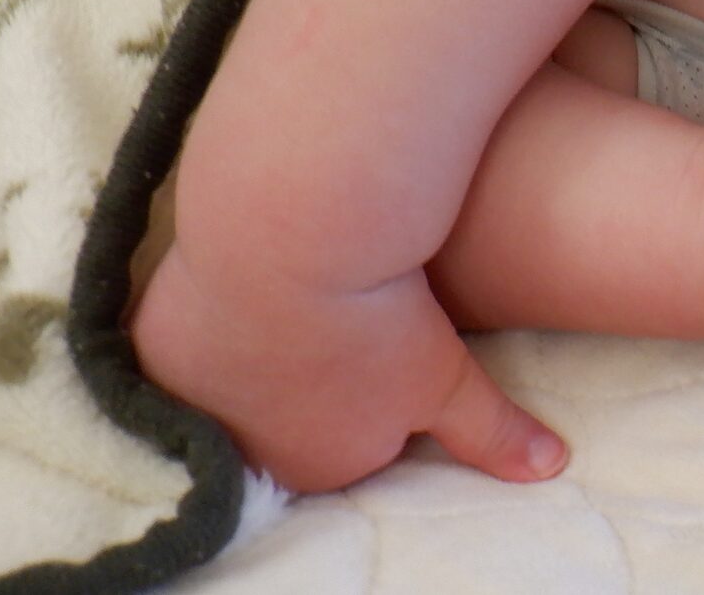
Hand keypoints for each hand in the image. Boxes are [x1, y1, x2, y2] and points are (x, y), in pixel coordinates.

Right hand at [132, 250, 567, 492]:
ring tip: (286, 293)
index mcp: (310, 468)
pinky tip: (238, 281)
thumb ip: (493, 433)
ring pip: (227, 376)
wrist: (298, 235)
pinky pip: (180, 340)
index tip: (373, 347)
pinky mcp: (150, 347)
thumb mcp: (447, 377)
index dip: (360, 390)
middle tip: (332, 318)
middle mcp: (238, 448)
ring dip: (250, 344)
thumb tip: (553, 466)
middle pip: (275, 417)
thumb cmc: (380, 317)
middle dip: (302, 375)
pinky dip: (205, 315)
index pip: (334, 445)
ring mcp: (185, 399)